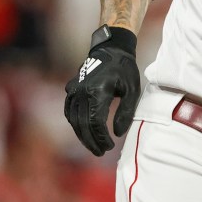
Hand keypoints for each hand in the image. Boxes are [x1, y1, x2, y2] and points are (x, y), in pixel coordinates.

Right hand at [63, 26, 140, 155]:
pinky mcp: (70, 89)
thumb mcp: (132, 90)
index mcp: (97, 91)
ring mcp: (73, 89)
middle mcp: (81, 91)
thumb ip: (125, 112)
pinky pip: (69, 111)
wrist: (110, 49)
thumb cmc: (124, 69)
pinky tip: (83, 132)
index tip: (110, 146)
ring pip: (73, 120)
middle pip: (82, 124)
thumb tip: (117, 133)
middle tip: (101, 152)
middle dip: (91, 141)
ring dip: (82, 135)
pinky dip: (75, 124)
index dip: (101, 137)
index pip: (95, 122)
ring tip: (93, 146)